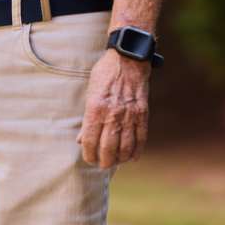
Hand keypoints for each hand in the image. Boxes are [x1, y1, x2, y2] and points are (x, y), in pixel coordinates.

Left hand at [77, 48, 149, 168]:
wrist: (128, 60)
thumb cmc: (104, 74)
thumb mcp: (90, 92)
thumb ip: (87, 117)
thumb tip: (81, 139)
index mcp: (95, 108)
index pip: (90, 140)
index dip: (89, 153)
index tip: (88, 158)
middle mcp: (112, 114)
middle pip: (108, 148)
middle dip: (104, 161)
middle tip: (101, 164)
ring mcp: (129, 115)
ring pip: (126, 147)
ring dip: (120, 159)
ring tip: (115, 162)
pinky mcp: (142, 114)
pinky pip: (141, 138)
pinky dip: (137, 150)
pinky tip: (132, 157)